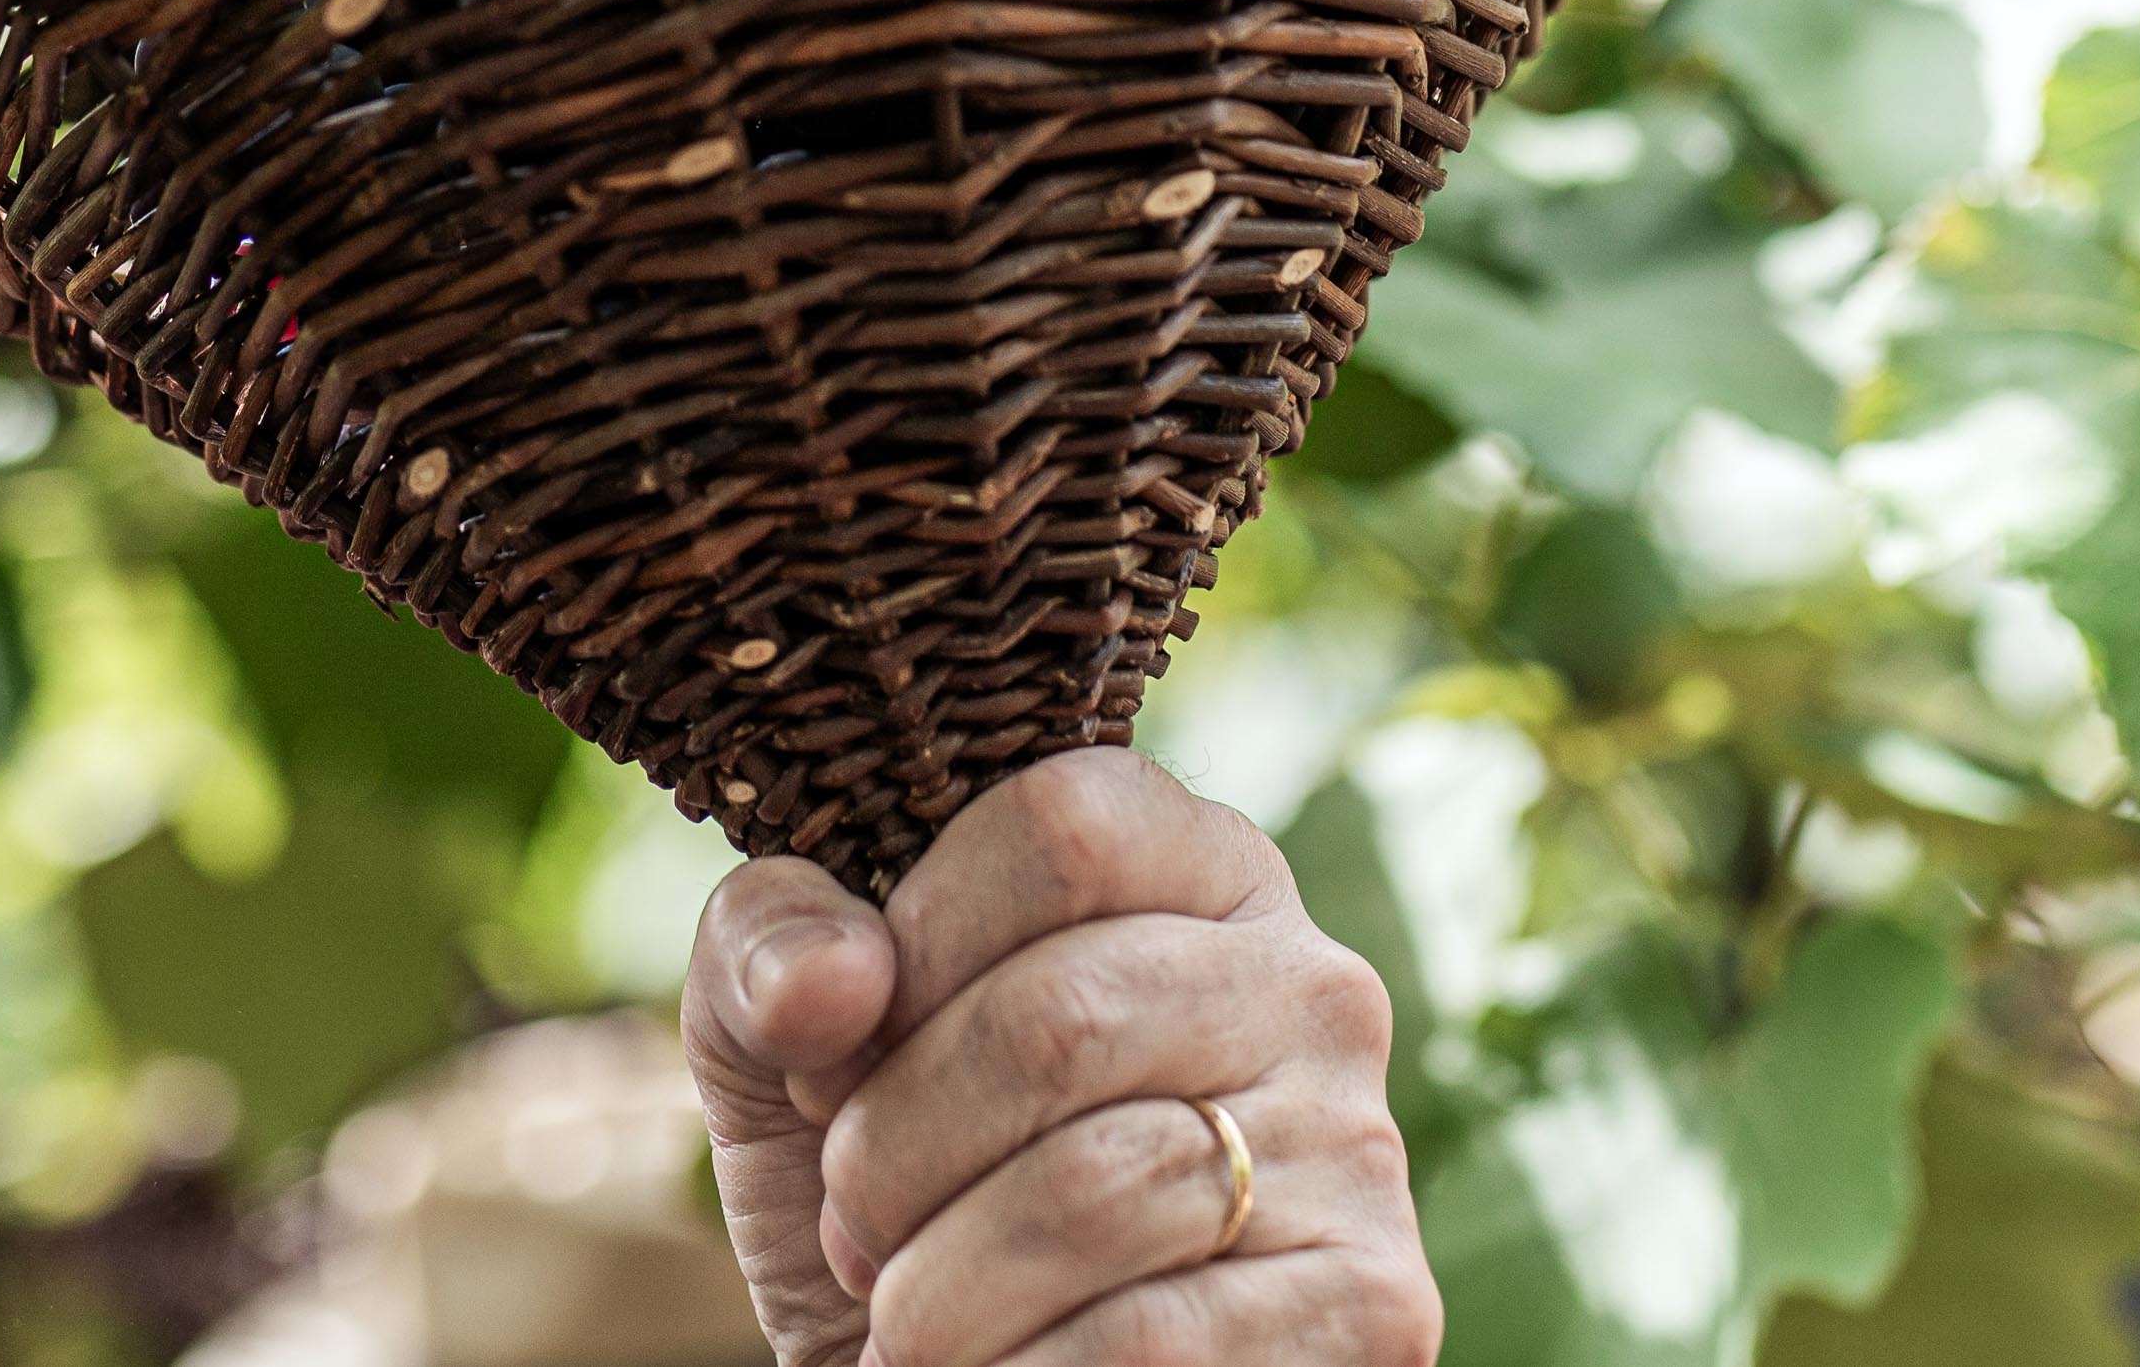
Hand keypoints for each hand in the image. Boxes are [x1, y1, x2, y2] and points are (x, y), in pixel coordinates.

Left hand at [682, 751, 1436, 1366]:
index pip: (1061, 824)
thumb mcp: (790, 1055)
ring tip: (913, 1317)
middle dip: (897, 1150)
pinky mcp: (1373, 1307)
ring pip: (1102, 1189)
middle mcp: (1306, 984)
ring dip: (942, 1287)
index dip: (918, 939)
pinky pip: (1154, 1340)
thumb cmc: (895, 1198)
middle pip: (1063, 1016)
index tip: (852, 1050)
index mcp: (1192, 869)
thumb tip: (833, 975)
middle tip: (854, 1224)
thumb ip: (766, 952)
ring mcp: (1354, 1147)